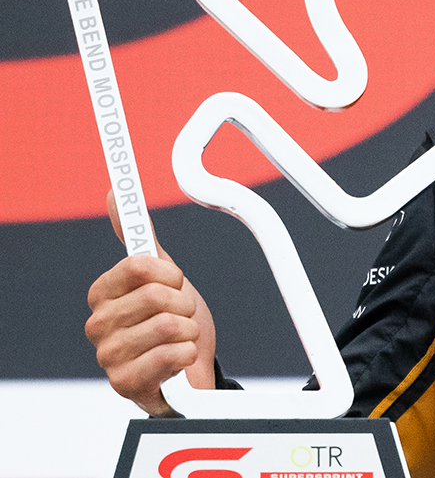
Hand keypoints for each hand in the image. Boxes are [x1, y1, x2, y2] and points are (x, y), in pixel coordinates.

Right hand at [85, 191, 216, 415]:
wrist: (192, 371)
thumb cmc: (174, 322)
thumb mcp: (164, 276)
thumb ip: (140, 239)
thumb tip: (114, 194)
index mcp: (103, 295)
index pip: (137, 265)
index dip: (169, 274)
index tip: (175, 284)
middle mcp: (98, 325)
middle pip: (155, 295)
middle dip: (183, 305)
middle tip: (180, 318)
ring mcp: (108, 357)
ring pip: (168, 325)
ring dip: (189, 332)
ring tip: (180, 342)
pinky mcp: (125, 385)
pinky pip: (172, 355)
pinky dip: (187, 356)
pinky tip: (178, 363)